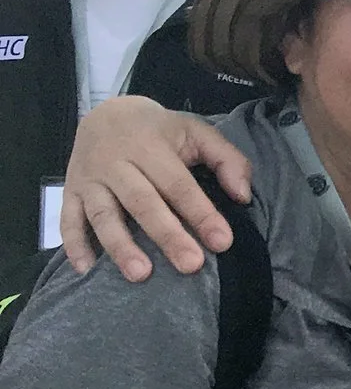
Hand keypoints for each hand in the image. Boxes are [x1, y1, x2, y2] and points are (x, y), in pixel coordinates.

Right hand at [61, 97, 250, 281]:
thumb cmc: (160, 131)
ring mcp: (89, 179)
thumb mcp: (196, 132)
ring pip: (104, 215)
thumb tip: (242, 196)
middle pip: (142, 203)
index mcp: (150, 147)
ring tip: (140, 275)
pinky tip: (87, 270)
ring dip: (120, 246)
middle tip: (190, 265)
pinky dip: (75, 245)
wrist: (105, 113)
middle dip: (167, 235)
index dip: (201, 213)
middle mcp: (116, 164)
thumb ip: (227, 159)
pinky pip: (68, 220)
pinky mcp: (70, 192)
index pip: (178, 184)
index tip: (222, 241)